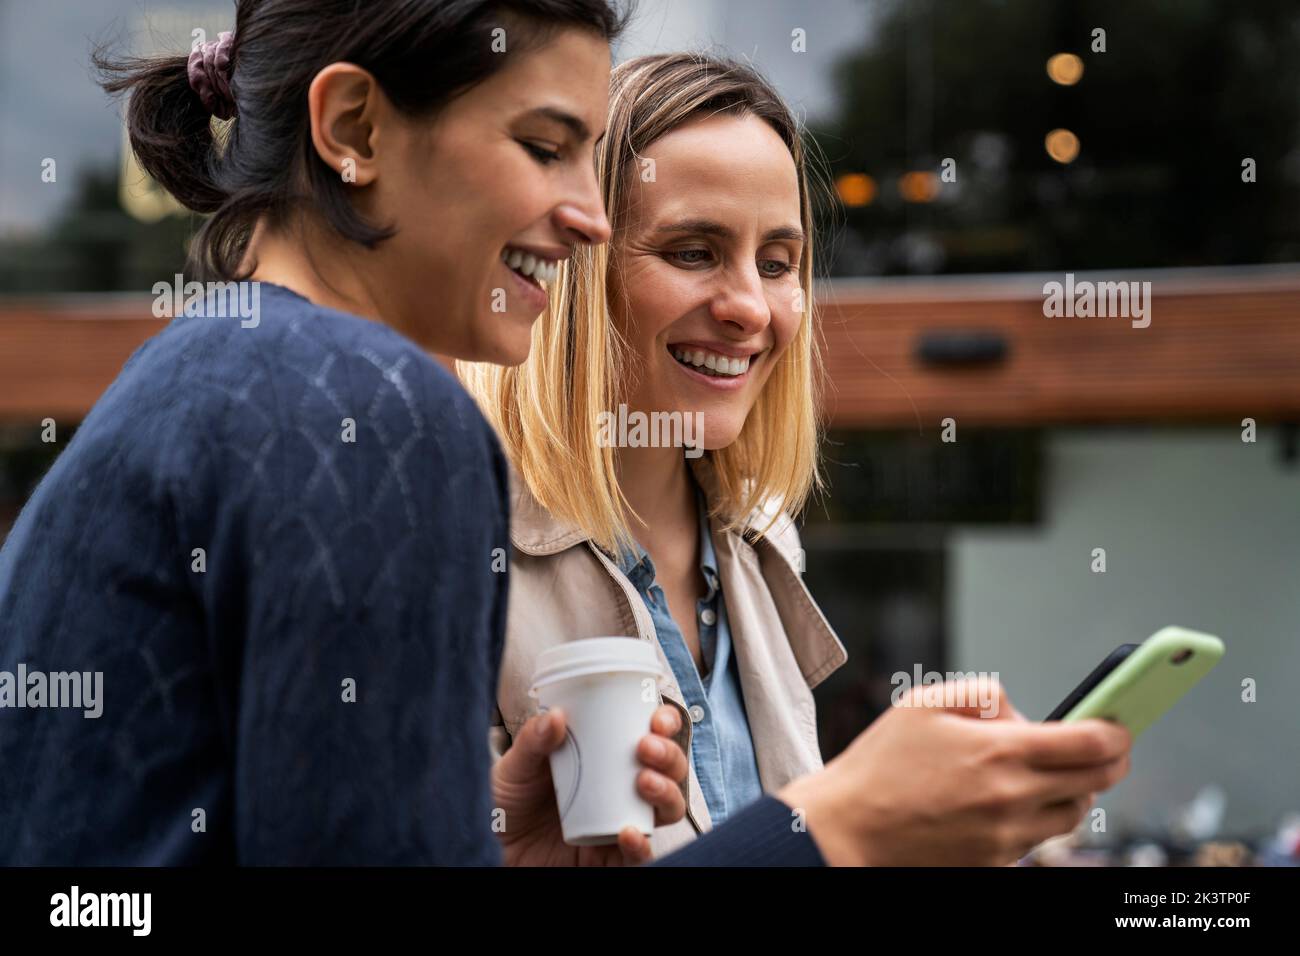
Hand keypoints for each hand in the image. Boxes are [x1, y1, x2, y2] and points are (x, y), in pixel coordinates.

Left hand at [493, 705, 688, 865]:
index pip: (652, 736)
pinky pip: (641, 856)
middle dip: (669, 756)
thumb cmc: (509, 803)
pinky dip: (642, 845)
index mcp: (608, 758)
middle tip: (645, 748)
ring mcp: (621, 823)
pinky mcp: (612, 859)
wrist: (493, 847)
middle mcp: (623, 790)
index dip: (665, 725)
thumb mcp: (516, 766)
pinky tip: (627, 832)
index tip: (656, 718)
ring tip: (643, 781)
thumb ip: (532, 741)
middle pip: (670, 771)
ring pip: (667, 810)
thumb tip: (556, 715)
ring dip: (667, 793)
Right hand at [778, 679, 1131, 865]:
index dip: (1117, 731)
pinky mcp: (995, 863)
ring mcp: (1006, 837)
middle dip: (1111, 761)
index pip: (1091, 743)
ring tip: (1052, 773)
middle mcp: (1012, 798)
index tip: (1121, 723)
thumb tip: (1018, 711)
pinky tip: (1008, 800)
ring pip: (1071, 815)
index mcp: (999, 751)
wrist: (847, 831)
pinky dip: (1034, 817)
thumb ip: (980, 693)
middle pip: (1095, 783)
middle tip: (1107, 747)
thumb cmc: (879, 765)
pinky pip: (1035, 839)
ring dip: (1073, 791)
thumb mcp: (921, 704)